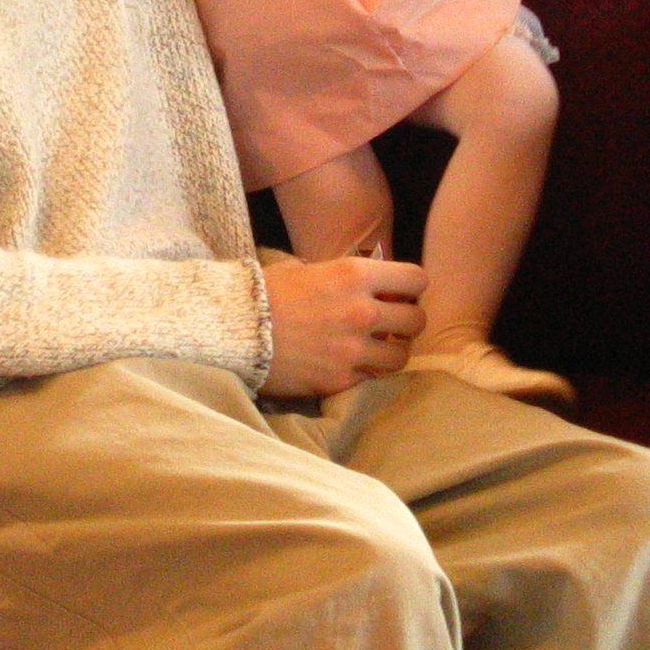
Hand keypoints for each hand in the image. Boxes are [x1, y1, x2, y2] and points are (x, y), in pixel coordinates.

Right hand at [259, 254, 427, 397]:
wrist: (232, 329)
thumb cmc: (265, 293)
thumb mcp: (307, 270)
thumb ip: (343, 278)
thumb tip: (367, 287)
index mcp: (354, 275)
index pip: (416, 279)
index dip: (411, 288)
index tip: (399, 294)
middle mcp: (361, 312)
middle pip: (416, 320)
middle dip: (406, 322)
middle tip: (390, 325)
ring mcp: (352, 350)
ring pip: (401, 356)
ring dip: (391, 352)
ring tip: (373, 350)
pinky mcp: (339, 380)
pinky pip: (370, 378)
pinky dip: (363, 373)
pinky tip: (346, 365)